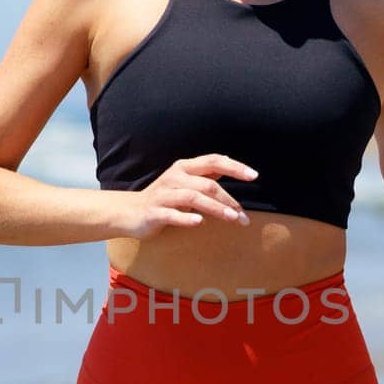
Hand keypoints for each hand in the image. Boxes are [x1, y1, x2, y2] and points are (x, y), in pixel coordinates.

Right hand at [112, 154, 256, 241]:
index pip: (213, 161)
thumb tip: (230, 165)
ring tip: (232, 218)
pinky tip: (198, 222)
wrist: (129, 212)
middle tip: (243, 216)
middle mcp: (174, 177)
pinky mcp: (154, 212)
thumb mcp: (185, 183)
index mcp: (184, 168)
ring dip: (215, 208)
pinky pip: (171, 214)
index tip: (254, 175)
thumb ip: (205, 175)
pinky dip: (186, 217)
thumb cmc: (164, 198)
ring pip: (193, 197)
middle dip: (228, 199)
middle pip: (207, 183)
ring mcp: (164, 194)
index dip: (235, 167)